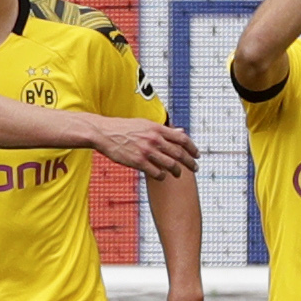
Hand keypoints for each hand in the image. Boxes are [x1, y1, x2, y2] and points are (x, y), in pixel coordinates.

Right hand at [85, 117, 199, 178]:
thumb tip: (181, 132)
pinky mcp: (138, 162)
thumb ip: (164, 130)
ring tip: (178, 174)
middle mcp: (154, 139)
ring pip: (170, 164)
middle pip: (179, 153)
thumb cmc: (123, 128)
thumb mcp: (145, 124)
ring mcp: (146, 151)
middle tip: (194, 167)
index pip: (182, 138)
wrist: (103, 133)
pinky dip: (162, 176)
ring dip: (177, 171)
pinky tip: (162, 176)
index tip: (197, 154)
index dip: (192, 148)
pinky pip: (156, 172)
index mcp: (157, 128)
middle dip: (190, 162)